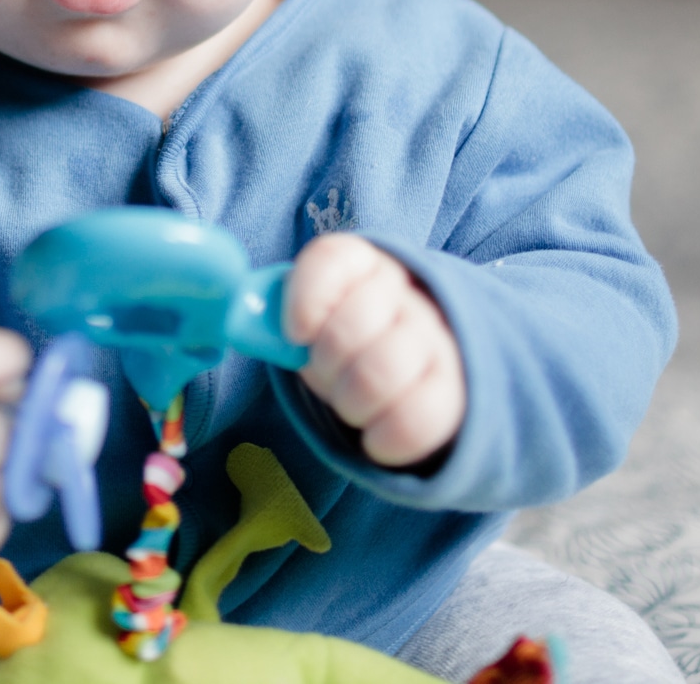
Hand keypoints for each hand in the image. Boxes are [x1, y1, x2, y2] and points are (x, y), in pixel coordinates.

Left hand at [284, 234, 465, 467]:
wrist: (423, 373)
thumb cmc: (347, 343)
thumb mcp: (313, 322)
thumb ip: (278, 317)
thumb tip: (243, 321)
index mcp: (361, 266)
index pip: (333, 260)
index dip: (308, 296)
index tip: (296, 332)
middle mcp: (405, 296)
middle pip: (351, 327)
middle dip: (324, 364)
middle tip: (327, 374)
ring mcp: (436, 343)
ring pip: (379, 375)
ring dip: (350, 402)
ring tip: (351, 403)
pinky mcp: (456, 394)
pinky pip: (412, 423)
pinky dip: (382, 439)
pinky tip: (376, 434)